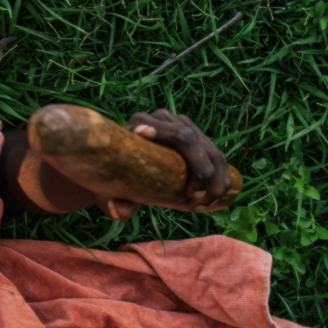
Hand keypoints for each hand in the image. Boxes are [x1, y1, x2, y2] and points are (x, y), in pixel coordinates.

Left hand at [100, 112, 234, 219]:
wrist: (115, 165)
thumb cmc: (110, 178)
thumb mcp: (108, 190)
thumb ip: (110, 201)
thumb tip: (117, 210)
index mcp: (139, 123)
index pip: (178, 135)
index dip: (193, 153)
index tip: (199, 177)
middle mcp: (162, 118)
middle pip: (198, 142)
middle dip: (207, 174)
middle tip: (199, 202)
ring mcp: (180, 124)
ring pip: (212, 150)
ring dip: (217, 179)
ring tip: (204, 203)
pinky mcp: (193, 136)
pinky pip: (215, 155)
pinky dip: (219, 177)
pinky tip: (213, 196)